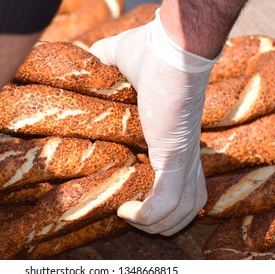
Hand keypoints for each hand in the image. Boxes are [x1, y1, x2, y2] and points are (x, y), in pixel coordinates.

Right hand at [90, 9, 217, 235]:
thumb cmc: (154, 52)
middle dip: (163, 222)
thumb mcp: (122, 60)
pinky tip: (127, 213)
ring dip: (155, 225)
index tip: (135, 201)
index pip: (184, 185)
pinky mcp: (173, 157)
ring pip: (182, 211)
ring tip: (129, 217)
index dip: (165, 201)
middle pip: (189, 207)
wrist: (173, 47)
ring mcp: (182, 158)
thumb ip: (104, 60)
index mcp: (177, 141)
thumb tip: (85, 59)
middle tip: (133, 216)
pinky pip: (166, 202)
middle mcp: (186, 156)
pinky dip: (148, 217)